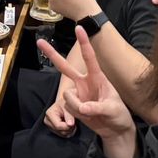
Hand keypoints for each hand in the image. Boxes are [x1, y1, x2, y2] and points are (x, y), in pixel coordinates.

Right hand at [38, 27, 134, 143]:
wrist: (114, 130)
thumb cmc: (118, 115)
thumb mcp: (113, 110)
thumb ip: (97, 107)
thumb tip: (81, 107)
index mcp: (97, 77)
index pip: (89, 57)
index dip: (84, 43)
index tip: (80, 27)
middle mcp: (84, 82)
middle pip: (64, 66)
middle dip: (51, 53)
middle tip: (39, 41)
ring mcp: (77, 93)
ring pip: (68, 96)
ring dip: (76, 107)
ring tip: (90, 113)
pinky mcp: (72, 105)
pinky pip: (67, 107)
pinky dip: (75, 115)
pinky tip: (85, 118)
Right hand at [44, 97, 76, 137]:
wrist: (63, 104)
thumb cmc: (65, 104)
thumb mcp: (68, 107)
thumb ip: (69, 116)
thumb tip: (70, 124)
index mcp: (49, 114)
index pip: (58, 126)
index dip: (68, 126)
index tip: (74, 123)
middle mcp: (47, 121)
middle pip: (61, 131)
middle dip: (70, 128)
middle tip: (74, 122)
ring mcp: (49, 126)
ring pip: (63, 134)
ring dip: (70, 130)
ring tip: (71, 122)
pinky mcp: (53, 130)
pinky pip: (63, 135)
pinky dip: (68, 132)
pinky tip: (69, 125)